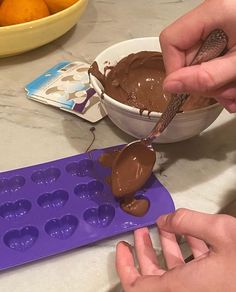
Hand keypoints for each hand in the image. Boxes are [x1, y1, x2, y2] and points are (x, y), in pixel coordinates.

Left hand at [116, 208, 235, 291]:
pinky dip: (187, 251)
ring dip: (166, 248)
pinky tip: (190, 233)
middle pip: (153, 277)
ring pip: (173, 272)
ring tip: (162, 226)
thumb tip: (164, 220)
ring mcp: (200, 290)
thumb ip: (186, 221)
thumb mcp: (221, 231)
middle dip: (145, 251)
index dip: (124, 266)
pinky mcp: (213, 285)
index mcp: (179, 288)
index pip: (136, 286)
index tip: (121, 246)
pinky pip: (192, 271)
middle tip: (141, 232)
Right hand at [160, 0, 235, 112]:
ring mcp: (220, 29)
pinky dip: (224, 80)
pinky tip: (235, 87)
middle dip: (204, 82)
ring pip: (202, 64)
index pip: (172, 40)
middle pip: (188, 56)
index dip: (174, 68)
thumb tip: (170, 86)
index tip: (188, 87)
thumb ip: (206, 76)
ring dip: (217, 86)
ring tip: (235, 93)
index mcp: (213, 13)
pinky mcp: (228, 38)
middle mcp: (212, 18)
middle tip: (225, 94)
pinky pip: (215, 63)